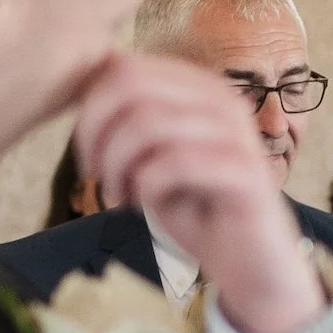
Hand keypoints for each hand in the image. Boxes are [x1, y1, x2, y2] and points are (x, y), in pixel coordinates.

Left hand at [72, 52, 324, 332]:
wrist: (251, 265)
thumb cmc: (197, 211)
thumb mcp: (150, 159)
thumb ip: (127, 119)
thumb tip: (82, 83)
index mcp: (201, 88)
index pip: (124, 66)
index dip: (90, 111)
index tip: (89, 156)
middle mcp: (225, 100)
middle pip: (131, 87)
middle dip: (97, 135)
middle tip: (96, 176)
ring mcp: (240, 133)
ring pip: (147, 124)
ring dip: (117, 165)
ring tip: (118, 195)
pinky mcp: (247, 172)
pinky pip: (174, 163)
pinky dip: (144, 187)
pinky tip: (142, 206)